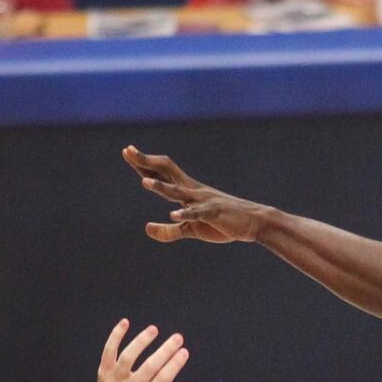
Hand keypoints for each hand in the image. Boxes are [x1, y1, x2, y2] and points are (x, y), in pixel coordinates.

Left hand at [94, 319, 188, 381]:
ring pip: (128, 357)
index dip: (174, 365)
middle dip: (165, 351)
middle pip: (148, 367)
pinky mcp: (104, 371)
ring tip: (154, 329)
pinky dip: (115, 336)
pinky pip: (109, 351)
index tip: (184, 351)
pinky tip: (125, 322)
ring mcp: (114, 381)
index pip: (162, 380)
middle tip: (178, 338)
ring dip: (141, 341)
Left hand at [123, 145, 268, 244]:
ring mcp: (202, 201)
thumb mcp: (191, 229)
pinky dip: (185, 213)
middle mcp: (192, 191)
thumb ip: (168, 230)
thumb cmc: (222, 223)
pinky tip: (173, 214)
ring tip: (143, 182)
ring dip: (161, 187)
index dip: (143, 163)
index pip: (161, 173)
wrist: (253, 222)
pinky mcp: (213, 214)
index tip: (127, 151)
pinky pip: (197, 213)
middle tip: (128, 151)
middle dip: (146, 162)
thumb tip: (146, 228)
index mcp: (186, 191)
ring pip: (178, 191)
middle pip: (166, 172)